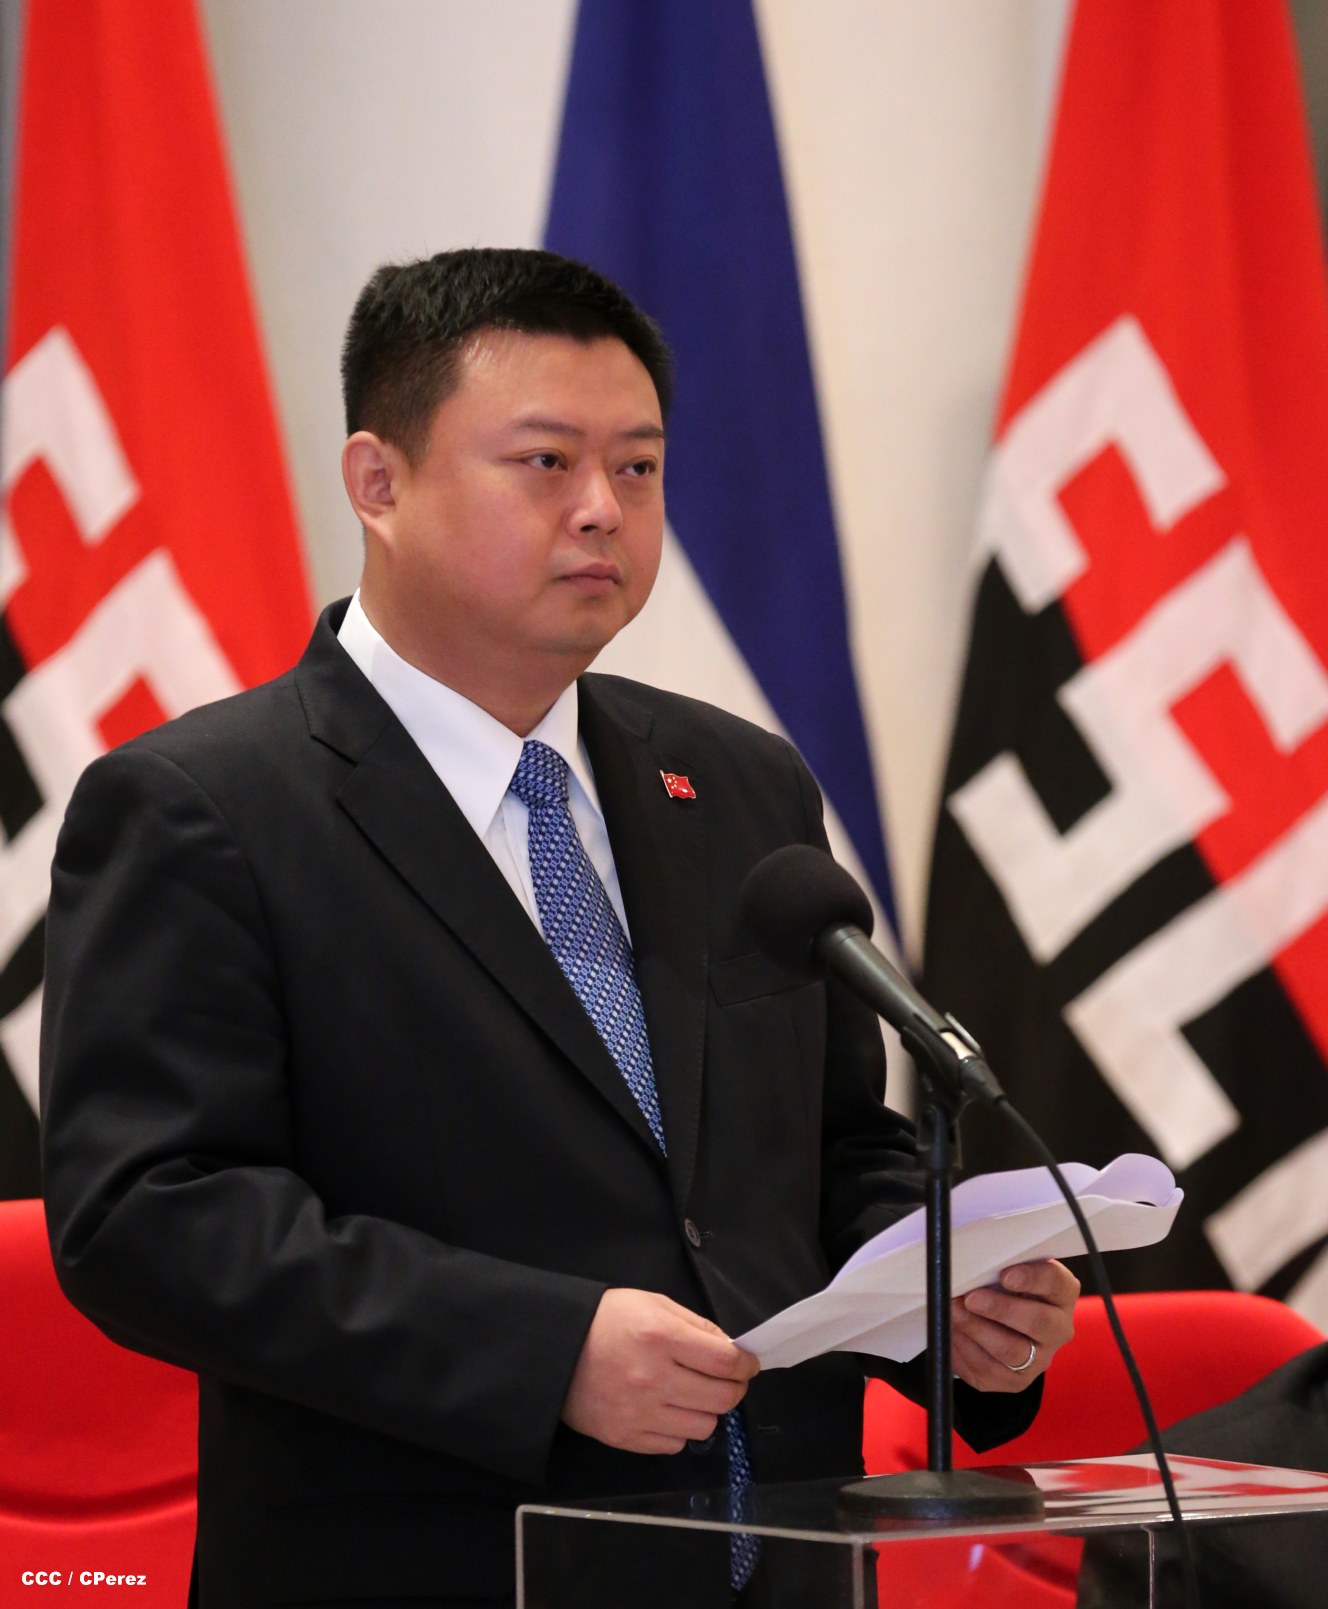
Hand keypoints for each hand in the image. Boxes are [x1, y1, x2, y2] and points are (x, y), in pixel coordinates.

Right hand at [561, 1288, 759, 1453]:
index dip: (745, 1364)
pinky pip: (674, 1445)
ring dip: (707, 1410)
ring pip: (704, 1427)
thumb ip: (695, 1325)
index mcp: (662, 1338)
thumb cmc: (607, 1319)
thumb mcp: (652, 1303)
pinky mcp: (626, 1438)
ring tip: (694, 1395)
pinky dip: (679, 1430)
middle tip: (727, 1380)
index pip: (725, 1362)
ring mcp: (640, 1414)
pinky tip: (668, 1410)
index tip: (747, 1363)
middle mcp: (654, 1379)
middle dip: (734, 1388)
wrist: (554, 1349)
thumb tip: (730, 1348)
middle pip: (722, 1399)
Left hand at [950, 1259, 1078, 1392]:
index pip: (1055, 1282)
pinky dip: (965, 1349)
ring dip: (977, 1330)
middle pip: (1038, 1322)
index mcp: (1061, 1293)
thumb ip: (997, 1266)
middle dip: (1000, 1309)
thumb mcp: (1005, 1271)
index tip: (1005, 1275)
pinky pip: (989, 1371)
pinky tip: (952, 1332)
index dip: (1031, 1278)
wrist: (999, 1323)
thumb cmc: (1002, 1288)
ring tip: (954, 1313)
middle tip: (971, 1299)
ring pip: (1011, 1351)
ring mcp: (1040, 1359)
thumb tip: (969, 1267)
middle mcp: (1057, 1329)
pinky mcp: (1016, 1380)